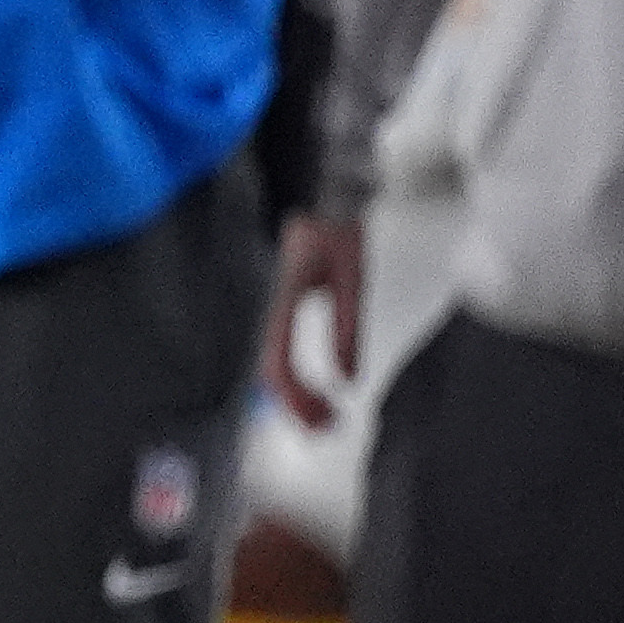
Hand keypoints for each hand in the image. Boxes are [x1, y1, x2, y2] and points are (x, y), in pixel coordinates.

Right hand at [268, 211, 368, 429]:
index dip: (298, 398)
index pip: (278, 365)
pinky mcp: (286, 309)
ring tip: (325, 415)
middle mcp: (273, 311)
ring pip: (273, 368)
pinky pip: (280, 355)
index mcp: (283, 303)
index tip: (327, 415)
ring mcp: (276, 311)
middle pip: (270, 375)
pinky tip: (320, 387)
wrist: (320, 195)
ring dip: (297, 398)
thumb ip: (348, 327)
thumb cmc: (333, 229)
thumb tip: (348, 376)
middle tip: (328, 428)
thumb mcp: (352, 278)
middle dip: (297, 408)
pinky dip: (298, 380)